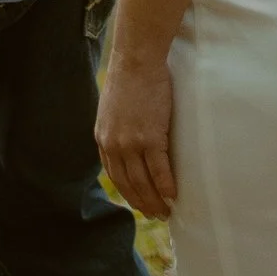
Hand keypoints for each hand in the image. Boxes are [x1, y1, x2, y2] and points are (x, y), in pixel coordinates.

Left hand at [95, 53, 178, 218]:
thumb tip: (128, 141)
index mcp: (103, 138)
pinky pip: (159, 169)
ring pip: (143, 181)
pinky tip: (173, 196)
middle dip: (142, 203)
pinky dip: (166, 186)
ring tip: (166, 211)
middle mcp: (114, 144)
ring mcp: (131, 142)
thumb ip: (117, 128)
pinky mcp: (150, 136)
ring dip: (155, 200)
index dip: (127, 193)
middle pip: (128, 183)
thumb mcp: (113, 108)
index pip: (114, 175)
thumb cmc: (130, 79)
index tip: (139, 203)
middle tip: (155, 215)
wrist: (136, 60)